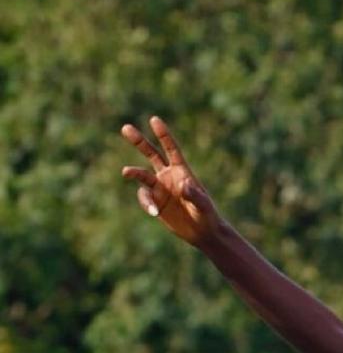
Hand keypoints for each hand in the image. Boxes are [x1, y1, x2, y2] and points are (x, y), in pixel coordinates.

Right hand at [120, 116, 222, 245]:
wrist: (202, 232)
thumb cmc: (207, 215)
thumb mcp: (203, 206)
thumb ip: (194, 195)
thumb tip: (183, 185)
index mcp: (183, 171)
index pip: (171, 149)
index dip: (163, 135)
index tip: (154, 119)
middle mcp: (169, 176)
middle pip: (151, 154)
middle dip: (139, 141)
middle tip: (125, 128)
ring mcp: (160, 188)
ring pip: (142, 175)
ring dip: (134, 172)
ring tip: (126, 172)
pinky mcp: (154, 201)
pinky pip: (144, 197)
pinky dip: (145, 203)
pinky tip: (154, 212)